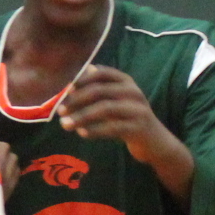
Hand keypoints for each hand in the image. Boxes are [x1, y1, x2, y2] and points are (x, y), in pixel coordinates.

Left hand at [59, 66, 179, 165]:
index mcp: (126, 82)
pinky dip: (95, 130)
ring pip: (104, 109)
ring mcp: (137, 110)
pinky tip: (82, 133)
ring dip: (81, 117)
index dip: (83, 79)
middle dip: (76, 100)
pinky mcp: (138, 128)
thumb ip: (99, 90)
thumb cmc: (128, 118)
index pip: (102, 73)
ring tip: (65, 124)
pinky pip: (112, 128)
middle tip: (60, 110)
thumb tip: (74, 81)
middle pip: (100, 91)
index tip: (67, 89)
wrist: (155, 141)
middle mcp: (133, 92)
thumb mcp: (116, 101)